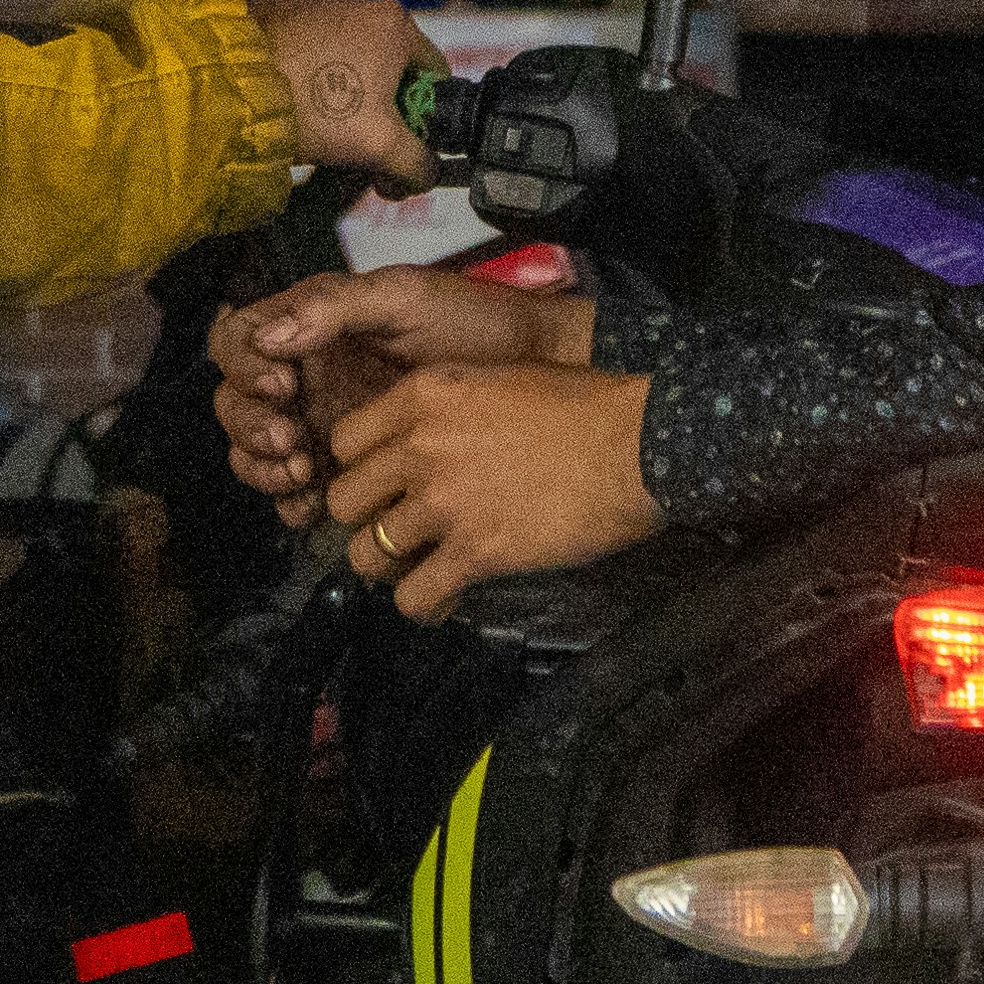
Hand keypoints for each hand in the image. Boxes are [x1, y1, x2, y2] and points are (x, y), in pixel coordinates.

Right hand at [210, 263, 595, 520]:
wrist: (533, 371)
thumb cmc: (474, 323)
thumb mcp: (405, 297)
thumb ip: (333, 307)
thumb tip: (270, 335)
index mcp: (311, 327)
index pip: (239, 341)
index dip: (243, 365)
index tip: (281, 382)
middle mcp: (306, 375)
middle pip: (238, 402)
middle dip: (250, 425)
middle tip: (288, 438)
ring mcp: (322, 422)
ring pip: (257, 449)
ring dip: (263, 466)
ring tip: (300, 473)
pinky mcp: (348, 467)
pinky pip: (295, 490)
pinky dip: (289, 501)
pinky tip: (309, 505)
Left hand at [252, 0, 443, 185]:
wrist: (232, 86)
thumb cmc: (313, 108)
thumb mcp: (380, 146)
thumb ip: (417, 163)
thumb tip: (426, 172)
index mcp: (396, 24)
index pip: (432, 74)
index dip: (422, 116)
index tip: (399, 144)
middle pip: (387, 62)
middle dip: (378, 106)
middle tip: (355, 143)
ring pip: (347, 50)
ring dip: (343, 84)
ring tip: (318, 121)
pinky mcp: (279, 3)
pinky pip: (308, 39)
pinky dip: (308, 64)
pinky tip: (293, 93)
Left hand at [320, 363, 660, 622]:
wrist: (639, 441)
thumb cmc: (588, 403)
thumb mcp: (502, 378)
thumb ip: (452, 407)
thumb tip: (436, 434)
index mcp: (424, 395)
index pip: (345, 441)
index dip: (361, 466)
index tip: (385, 480)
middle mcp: (419, 446)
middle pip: (343, 499)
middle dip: (365, 519)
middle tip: (399, 527)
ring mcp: (443, 502)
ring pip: (366, 554)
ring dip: (389, 567)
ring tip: (418, 567)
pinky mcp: (474, 552)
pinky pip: (414, 597)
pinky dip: (424, 605)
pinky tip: (445, 597)